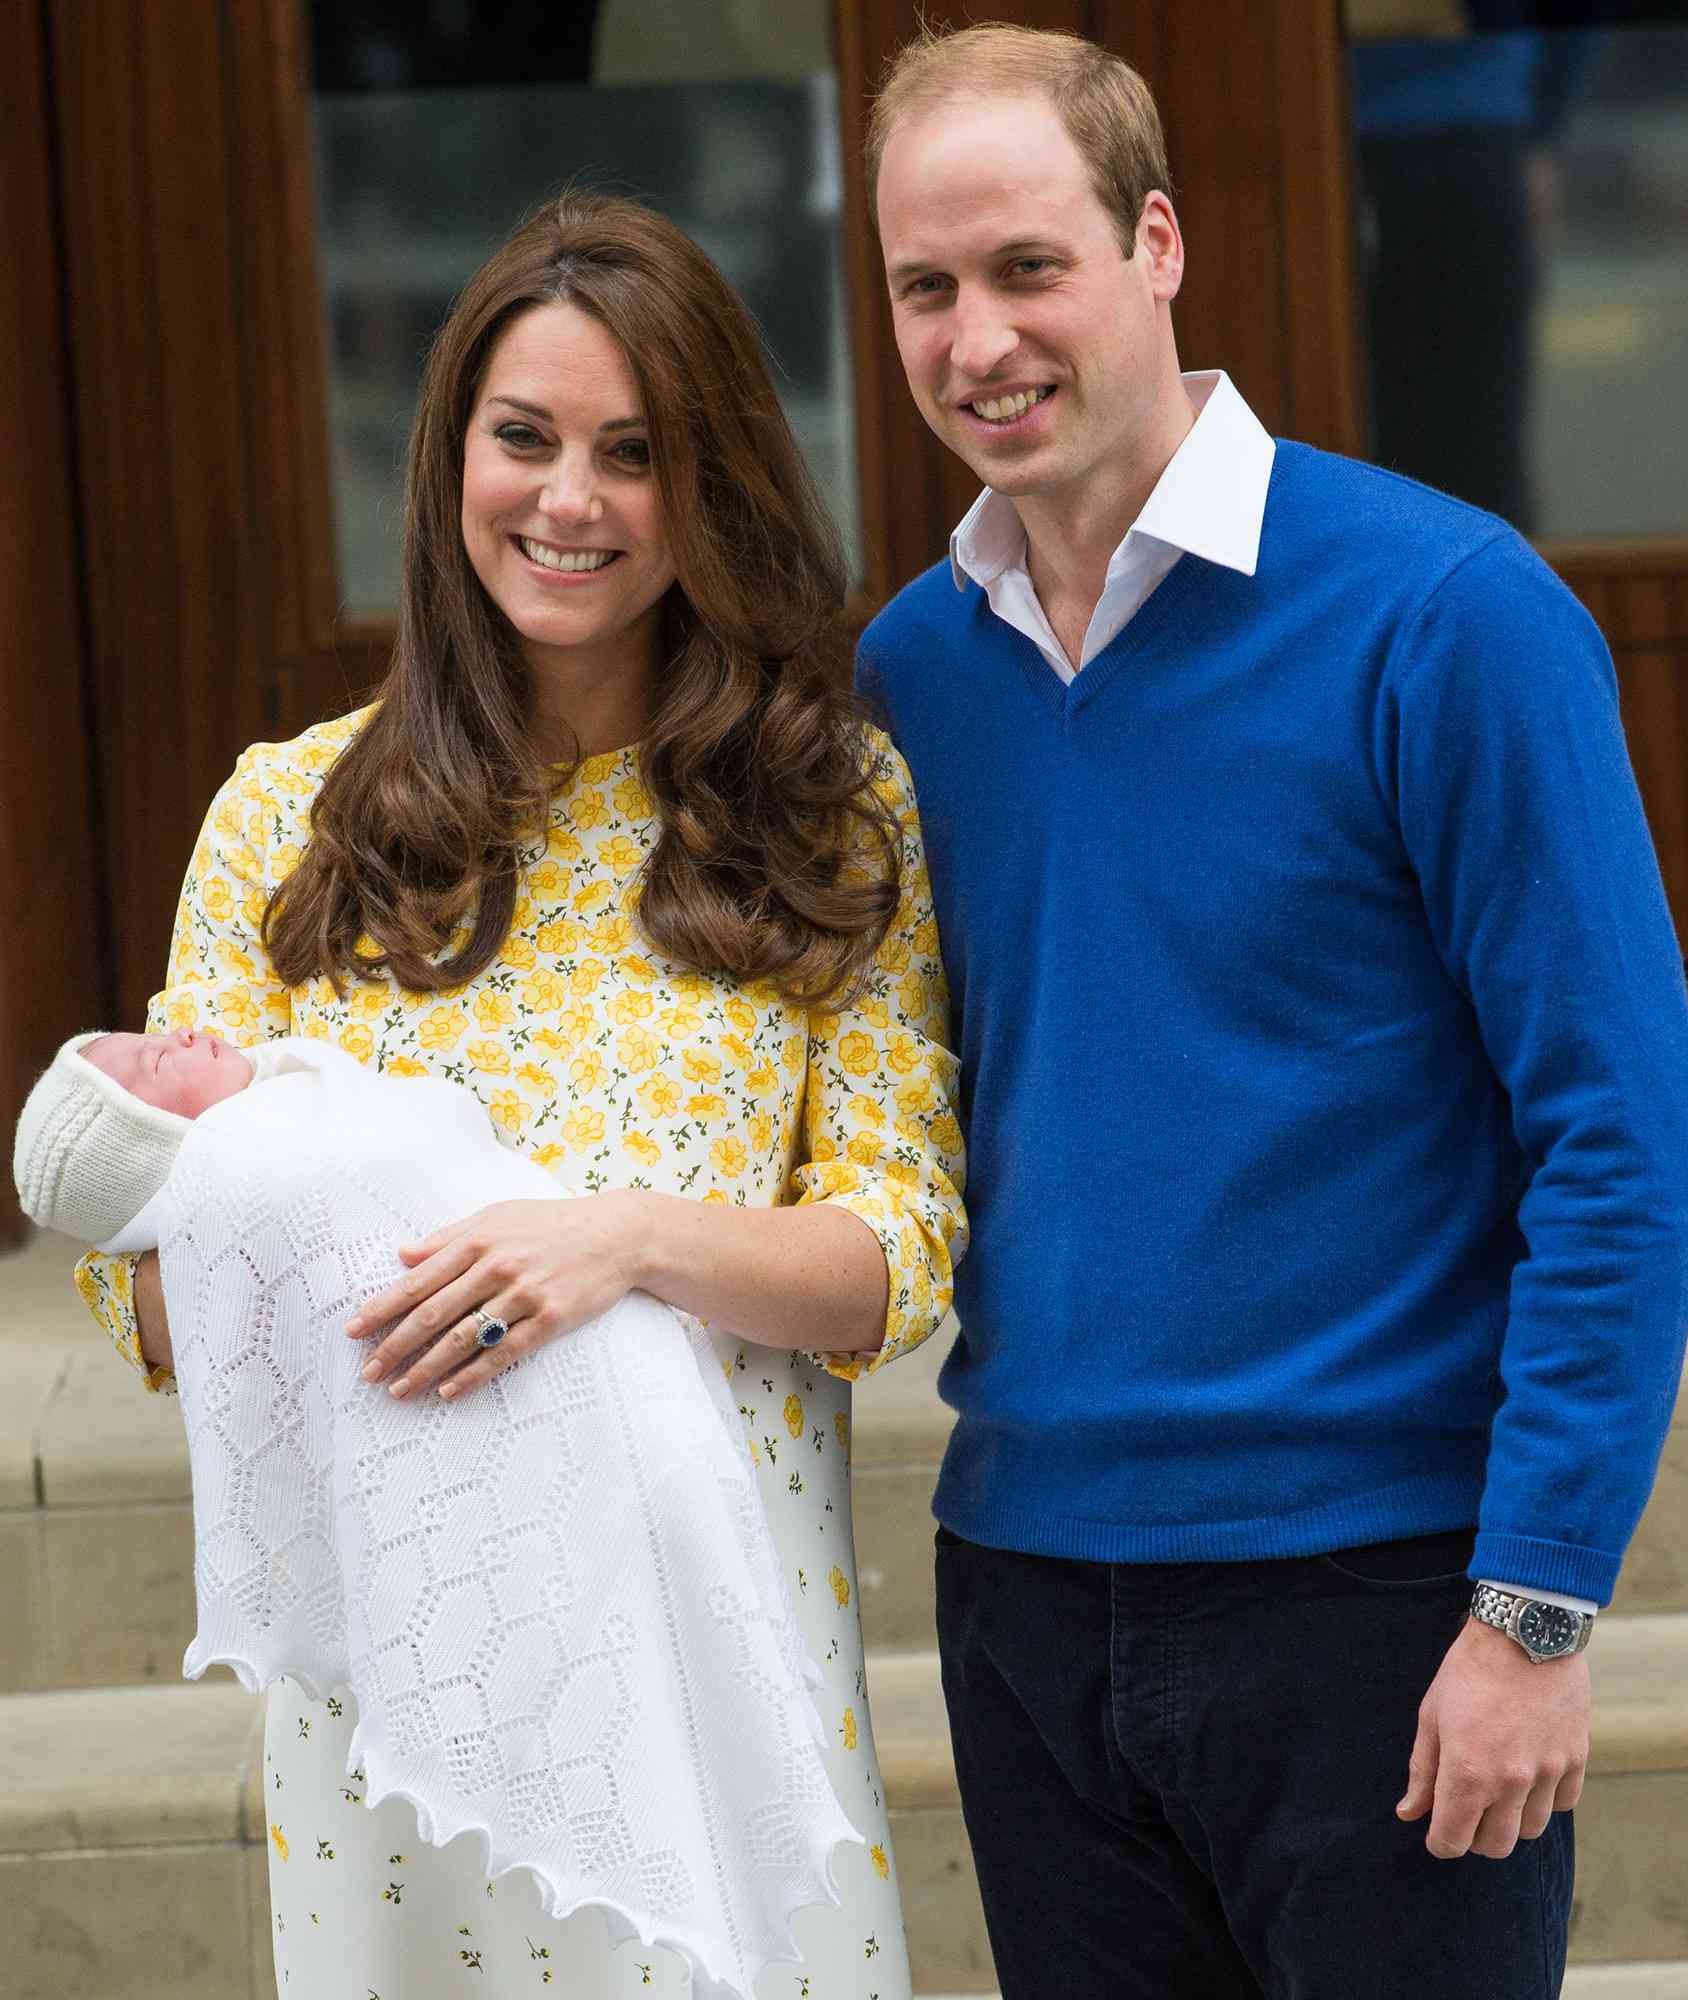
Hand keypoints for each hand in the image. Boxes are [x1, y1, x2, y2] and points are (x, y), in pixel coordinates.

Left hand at [345, 1194, 649, 1401]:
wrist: (617, 1234)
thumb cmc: (552, 1223)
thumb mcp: (497, 1216)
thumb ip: (449, 1236)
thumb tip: (403, 1254)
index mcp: (477, 1241)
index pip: (417, 1282)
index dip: (381, 1309)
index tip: (353, 1331)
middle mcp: (496, 1267)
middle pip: (432, 1315)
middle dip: (394, 1347)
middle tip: (368, 1373)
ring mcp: (523, 1295)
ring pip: (462, 1339)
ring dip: (425, 1369)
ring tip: (399, 1390)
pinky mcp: (550, 1319)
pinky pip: (503, 1353)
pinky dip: (472, 1375)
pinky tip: (448, 1391)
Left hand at [1397, 1616, 1588, 1858]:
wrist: (1524, 1633)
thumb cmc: (1468, 1672)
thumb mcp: (1432, 1716)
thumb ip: (1422, 1771)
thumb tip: (1409, 1814)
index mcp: (1466, 1771)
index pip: (1452, 1840)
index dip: (1440, 1842)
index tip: (1436, 1832)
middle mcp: (1510, 1781)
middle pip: (1495, 1846)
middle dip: (1474, 1838)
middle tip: (1465, 1813)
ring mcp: (1547, 1772)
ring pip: (1529, 1831)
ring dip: (1509, 1822)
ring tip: (1496, 1792)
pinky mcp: (1576, 1759)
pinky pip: (1561, 1805)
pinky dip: (1543, 1801)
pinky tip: (1528, 1776)